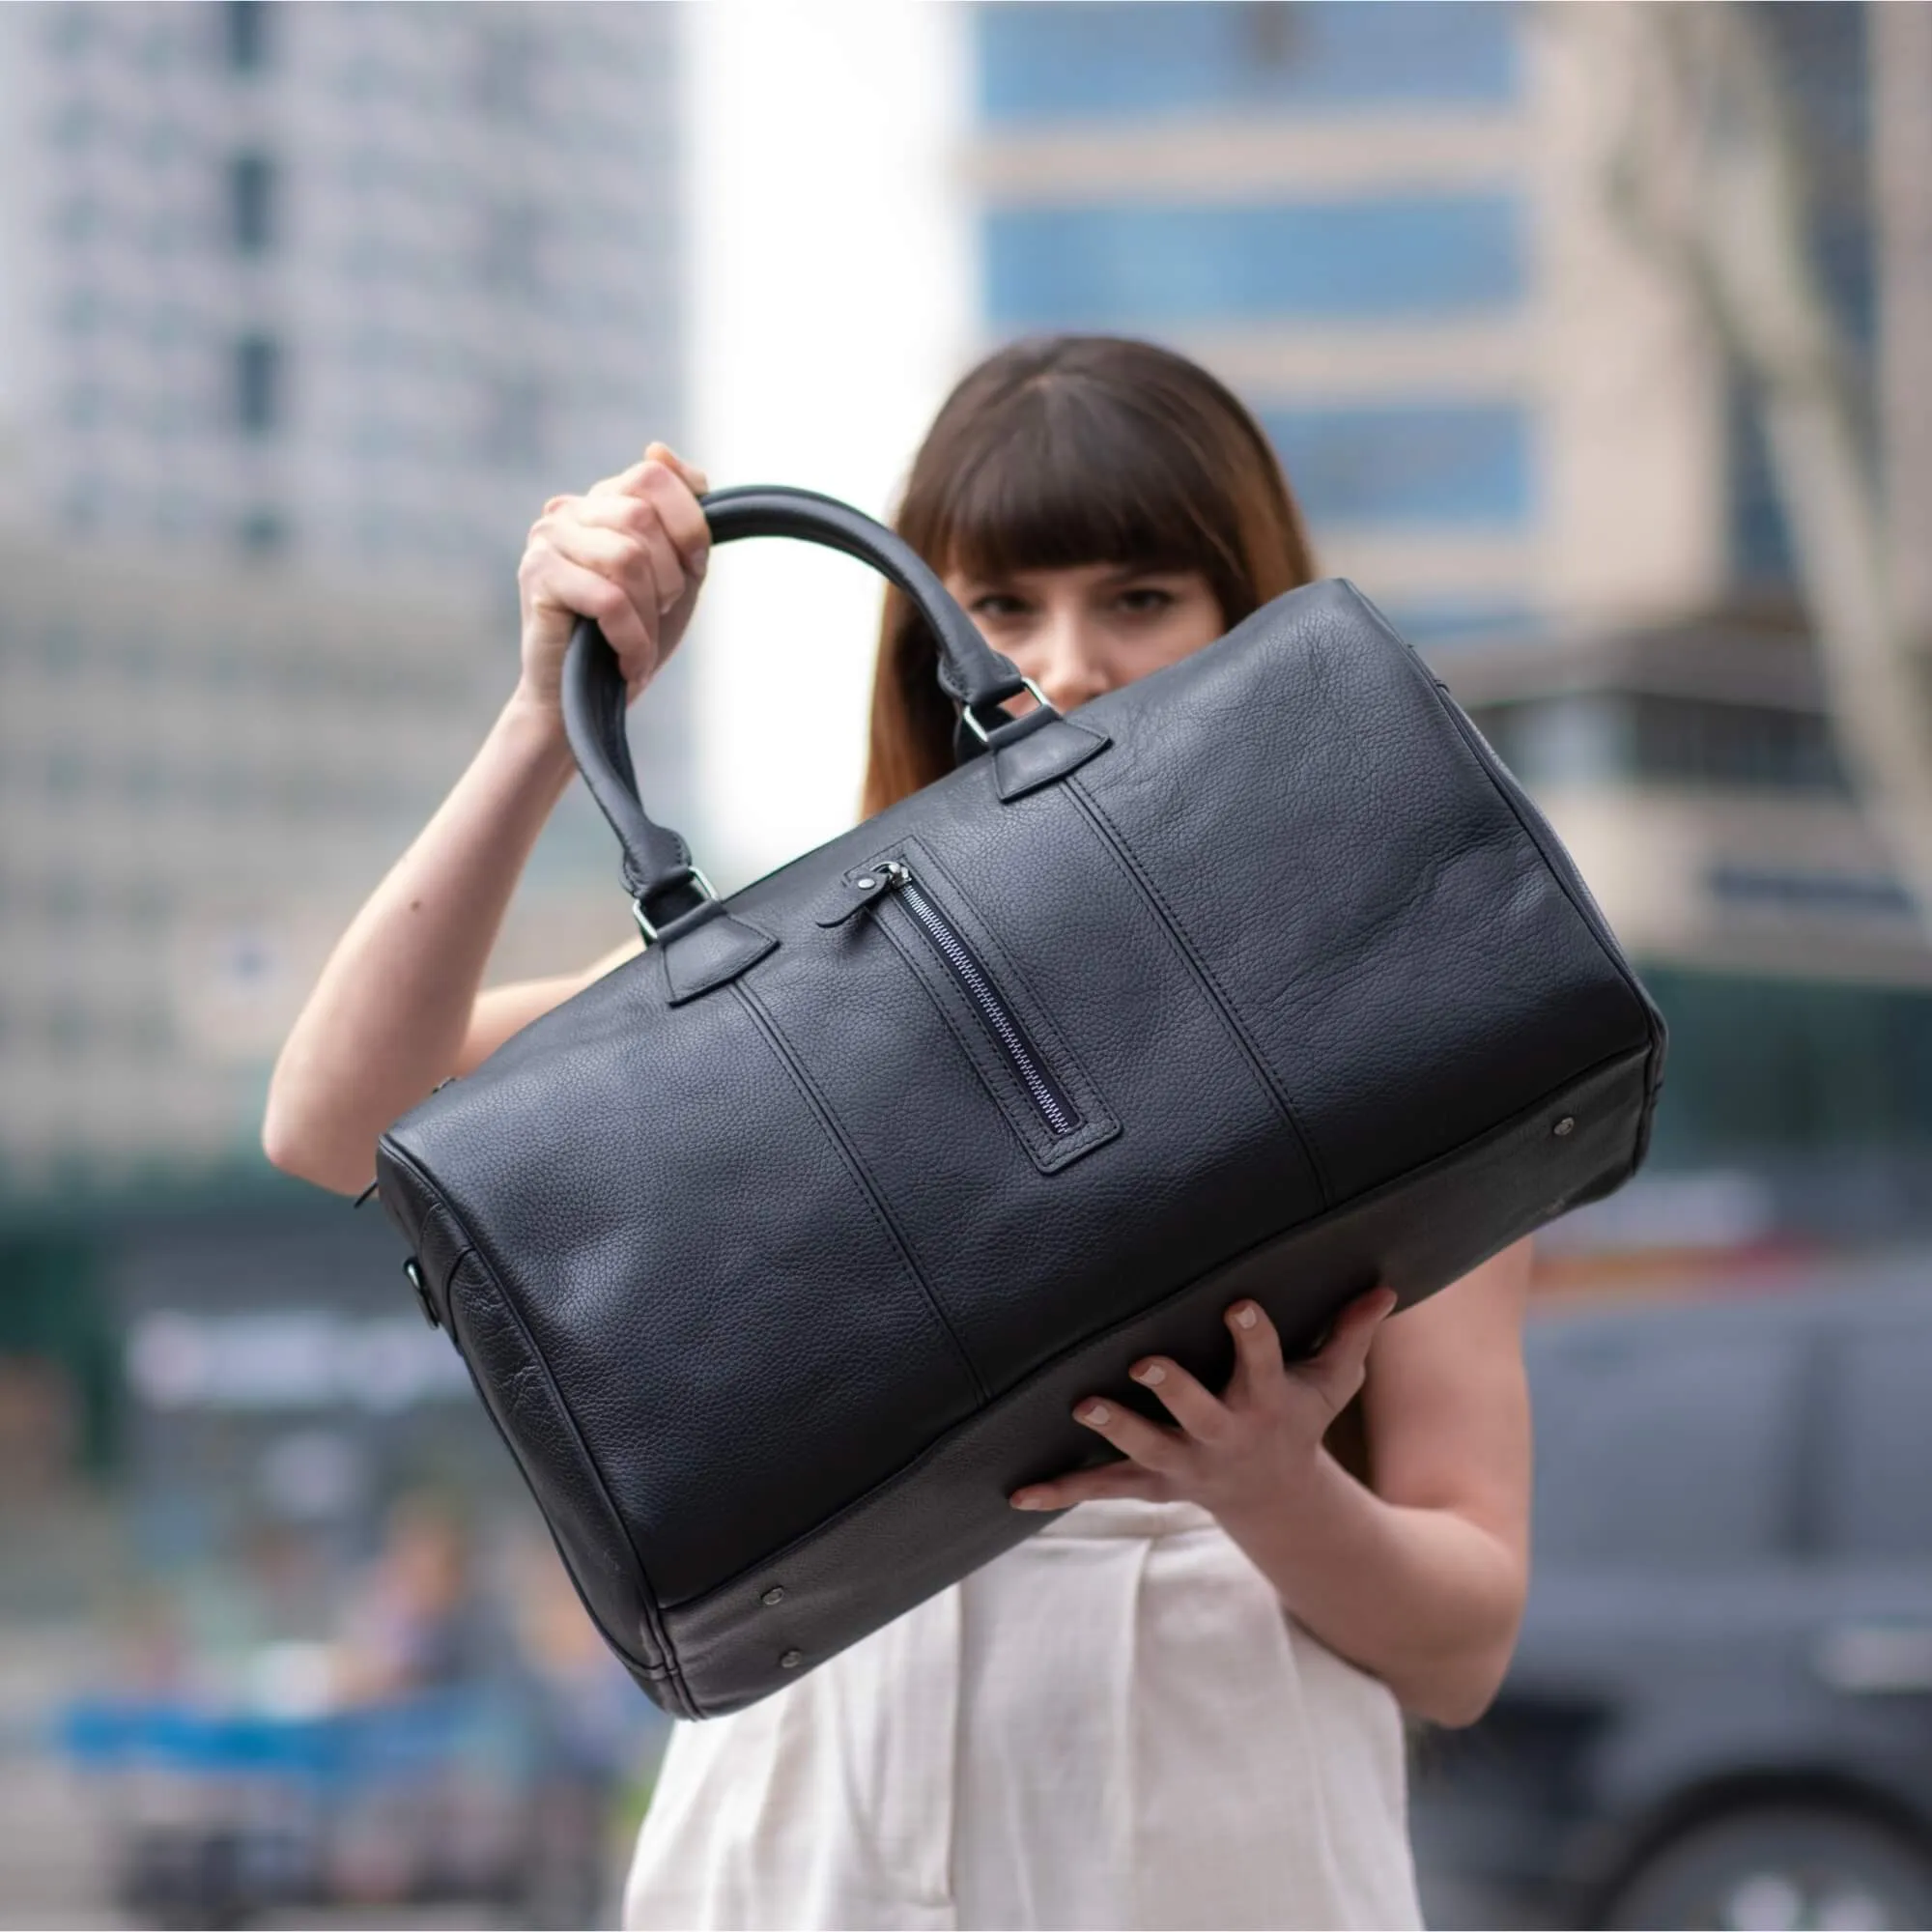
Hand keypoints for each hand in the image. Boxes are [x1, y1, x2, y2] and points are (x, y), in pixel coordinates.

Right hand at [514, 441, 710, 719]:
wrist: (580, 704)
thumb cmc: (628, 639)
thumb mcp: (675, 577)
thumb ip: (681, 518)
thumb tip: (658, 450)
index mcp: (602, 502)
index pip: (655, 474)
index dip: (689, 526)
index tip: (692, 572)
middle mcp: (568, 510)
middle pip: (643, 517)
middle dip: (669, 577)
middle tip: (658, 615)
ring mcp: (547, 540)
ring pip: (627, 558)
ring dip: (649, 614)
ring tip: (638, 643)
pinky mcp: (536, 577)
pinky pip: (609, 598)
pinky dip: (631, 638)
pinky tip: (627, 661)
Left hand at [1008, 1286, 1399, 1523]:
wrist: (1277, 1500)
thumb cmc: (1298, 1418)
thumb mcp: (1333, 1382)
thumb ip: (1351, 1333)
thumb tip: (1387, 1288)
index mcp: (1264, 1401)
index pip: (1261, 1361)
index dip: (1252, 1335)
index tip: (1238, 1304)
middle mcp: (1223, 1434)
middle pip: (1198, 1411)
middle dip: (1173, 1388)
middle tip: (1143, 1362)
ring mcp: (1184, 1463)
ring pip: (1145, 1448)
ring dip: (1115, 1428)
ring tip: (1082, 1404)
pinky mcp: (1152, 1483)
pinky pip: (1102, 1488)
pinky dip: (1062, 1490)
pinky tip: (1018, 1492)